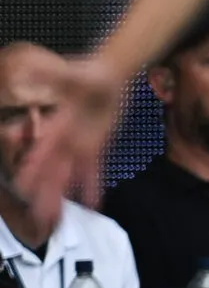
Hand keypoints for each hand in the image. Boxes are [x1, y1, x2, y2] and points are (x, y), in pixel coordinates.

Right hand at [14, 54, 123, 222]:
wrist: (109, 76)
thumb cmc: (88, 74)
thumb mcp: (70, 75)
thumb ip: (50, 75)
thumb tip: (27, 70)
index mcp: (56, 127)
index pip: (42, 152)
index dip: (33, 169)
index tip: (20, 186)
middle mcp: (64, 141)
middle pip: (53, 171)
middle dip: (44, 192)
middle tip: (36, 214)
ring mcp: (80, 145)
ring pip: (69, 176)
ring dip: (62, 195)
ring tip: (54, 217)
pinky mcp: (97, 146)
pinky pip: (94, 170)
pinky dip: (93, 186)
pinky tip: (93, 203)